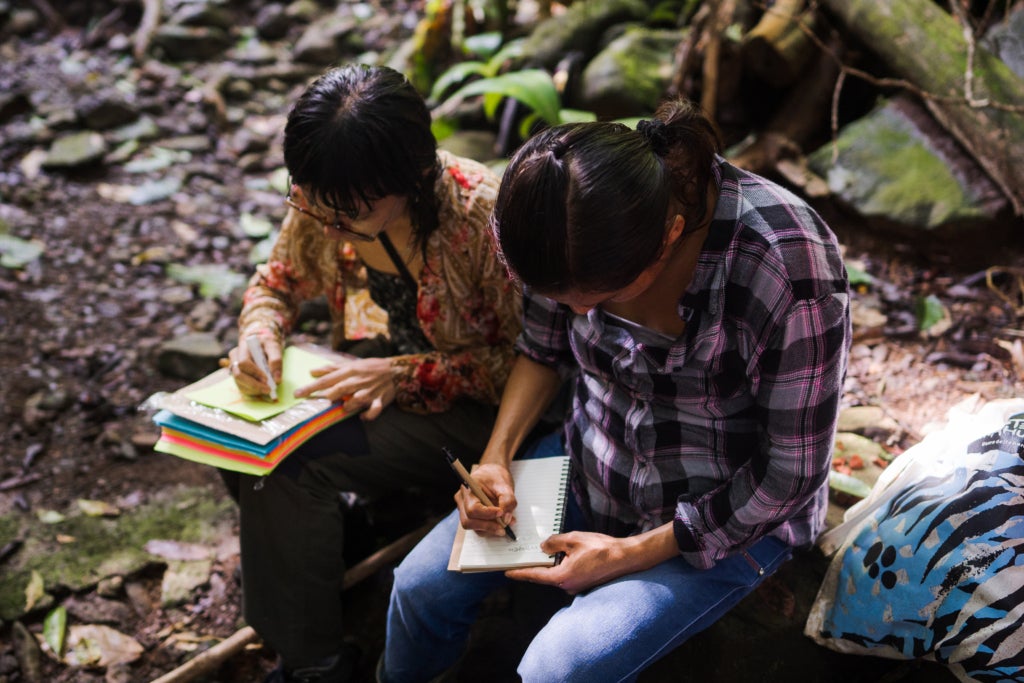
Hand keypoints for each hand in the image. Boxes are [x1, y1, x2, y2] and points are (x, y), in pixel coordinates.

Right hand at [227, 334, 281, 398]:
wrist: (262, 342)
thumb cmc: (267, 343)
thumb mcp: (274, 347)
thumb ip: (276, 360)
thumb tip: (276, 379)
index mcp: (243, 347)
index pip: (243, 362)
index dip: (254, 372)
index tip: (267, 379)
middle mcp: (235, 358)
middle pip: (238, 374)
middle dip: (254, 384)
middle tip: (268, 389)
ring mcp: (234, 367)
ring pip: (239, 383)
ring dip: (254, 389)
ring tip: (267, 389)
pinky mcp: (237, 375)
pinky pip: (241, 386)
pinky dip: (252, 390)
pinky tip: (262, 389)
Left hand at [293, 356, 395, 419]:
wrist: (395, 370)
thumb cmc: (369, 367)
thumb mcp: (350, 364)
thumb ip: (331, 368)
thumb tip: (312, 371)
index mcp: (349, 371)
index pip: (326, 380)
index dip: (311, 387)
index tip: (297, 394)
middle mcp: (358, 381)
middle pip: (339, 389)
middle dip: (329, 396)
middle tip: (324, 400)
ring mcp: (369, 391)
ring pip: (355, 401)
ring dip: (348, 406)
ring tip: (346, 407)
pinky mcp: (379, 400)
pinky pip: (373, 411)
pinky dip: (367, 416)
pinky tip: (361, 417)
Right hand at [455, 462, 516, 536]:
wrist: (492, 473)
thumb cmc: (496, 476)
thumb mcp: (505, 485)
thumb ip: (508, 500)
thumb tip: (505, 519)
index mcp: (468, 489)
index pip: (473, 509)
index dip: (487, 514)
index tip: (501, 513)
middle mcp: (462, 500)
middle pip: (468, 521)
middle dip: (487, 527)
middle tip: (503, 528)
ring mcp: (464, 509)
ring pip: (473, 527)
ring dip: (490, 529)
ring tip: (505, 524)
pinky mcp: (470, 516)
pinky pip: (477, 527)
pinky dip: (490, 528)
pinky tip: (500, 523)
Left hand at [506, 531, 629, 594]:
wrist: (625, 557)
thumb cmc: (601, 548)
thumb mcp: (573, 539)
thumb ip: (554, 542)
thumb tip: (543, 547)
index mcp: (562, 577)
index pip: (535, 576)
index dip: (519, 573)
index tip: (506, 572)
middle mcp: (567, 586)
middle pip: (545, 575)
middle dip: (536, 565)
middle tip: (522, 556)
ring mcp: (576, 586)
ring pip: (557, 573)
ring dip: (552, 563)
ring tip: (546, 550)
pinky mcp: (584, 583)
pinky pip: (567, 574)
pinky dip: (562, 564)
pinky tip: (564, 553)